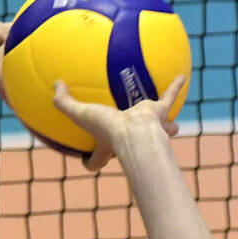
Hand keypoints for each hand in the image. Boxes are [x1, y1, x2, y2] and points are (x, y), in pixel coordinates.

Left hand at [52, 74, 183, 170]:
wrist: (136, 132)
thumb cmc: (107, 128)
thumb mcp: (80, 114)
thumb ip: (63, 102)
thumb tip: (55, 85)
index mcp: (107, 144)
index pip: (96, 159)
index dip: (90, 161)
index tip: (85, 160)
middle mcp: (127, 138)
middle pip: (126, 144)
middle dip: (126, 143)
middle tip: (125, 134)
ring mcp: (145, 128)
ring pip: (154, 126)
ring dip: (161, 123)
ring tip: (162, 115)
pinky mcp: (158, 114)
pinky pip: (168, 98)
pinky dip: (175, 88)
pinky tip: (182, 76)